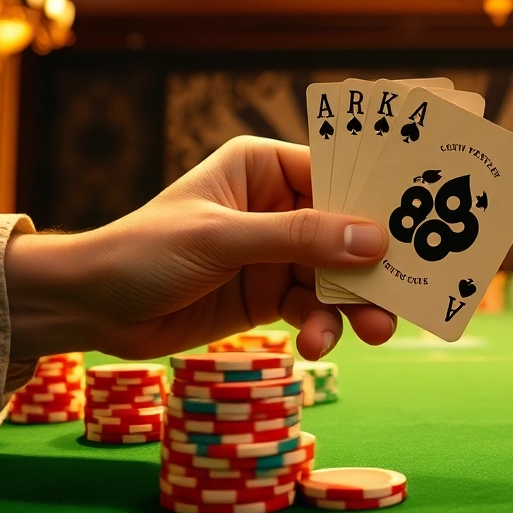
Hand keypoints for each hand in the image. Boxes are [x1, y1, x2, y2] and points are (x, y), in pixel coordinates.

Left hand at [4, 136, 395, 361]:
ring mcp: (274, 252)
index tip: (421, 226)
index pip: (336, 175)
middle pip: (346, 231)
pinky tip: (315, 345)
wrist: (91, 309)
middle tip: (406, 292)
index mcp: (263, 167)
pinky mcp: (268, 295)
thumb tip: (373, 238)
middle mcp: (276, 205)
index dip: (378, 201)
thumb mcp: (222, 239)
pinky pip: (314, 309)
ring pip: (336, 276)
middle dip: (374, 265)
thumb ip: (298, 238)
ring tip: (374, 333)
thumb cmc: (144, 252)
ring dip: (356, 305)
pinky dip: (323, 327)